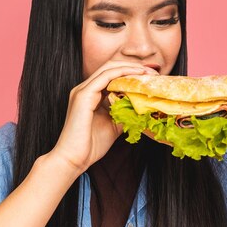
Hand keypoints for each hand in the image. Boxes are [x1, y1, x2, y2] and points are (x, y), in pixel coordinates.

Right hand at [48, 60, 157, 175]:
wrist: (74, 159)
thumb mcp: (114, 125)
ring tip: (148, 72)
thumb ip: (123, 112)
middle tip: (153, 72)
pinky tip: (136, 76)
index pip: (112, 74)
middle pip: (111, 67)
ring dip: (130, 68)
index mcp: (90, 94)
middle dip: (133, 66)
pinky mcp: (83, 95)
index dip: (131, 72)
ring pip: (109, 68)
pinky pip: (105, 77)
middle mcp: (85, 89)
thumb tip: (141, 105)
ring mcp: (82, 90)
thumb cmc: (91, 145)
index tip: (150, 77)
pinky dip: (122, 73)